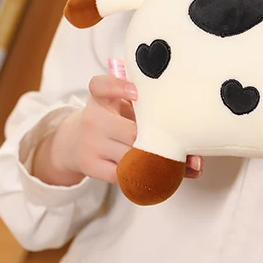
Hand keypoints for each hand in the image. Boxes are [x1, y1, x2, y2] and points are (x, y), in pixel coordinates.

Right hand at [32, 74, 202, 185]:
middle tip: (187, 141)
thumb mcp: (118, 103)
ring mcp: (91, 144)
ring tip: (188, 162)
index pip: (100, 86)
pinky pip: (126, 174)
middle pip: (132, 131)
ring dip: (162, 161)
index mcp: (101, 97)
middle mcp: (93, 119)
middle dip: (161, 137)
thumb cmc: (110, 119)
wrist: (74, 143)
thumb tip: (185, 119)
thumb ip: (144, 103)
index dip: (118, 87)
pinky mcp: (92, 166)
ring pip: (132, 155)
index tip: (137, 92)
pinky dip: (148, 176)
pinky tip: (166, 175)